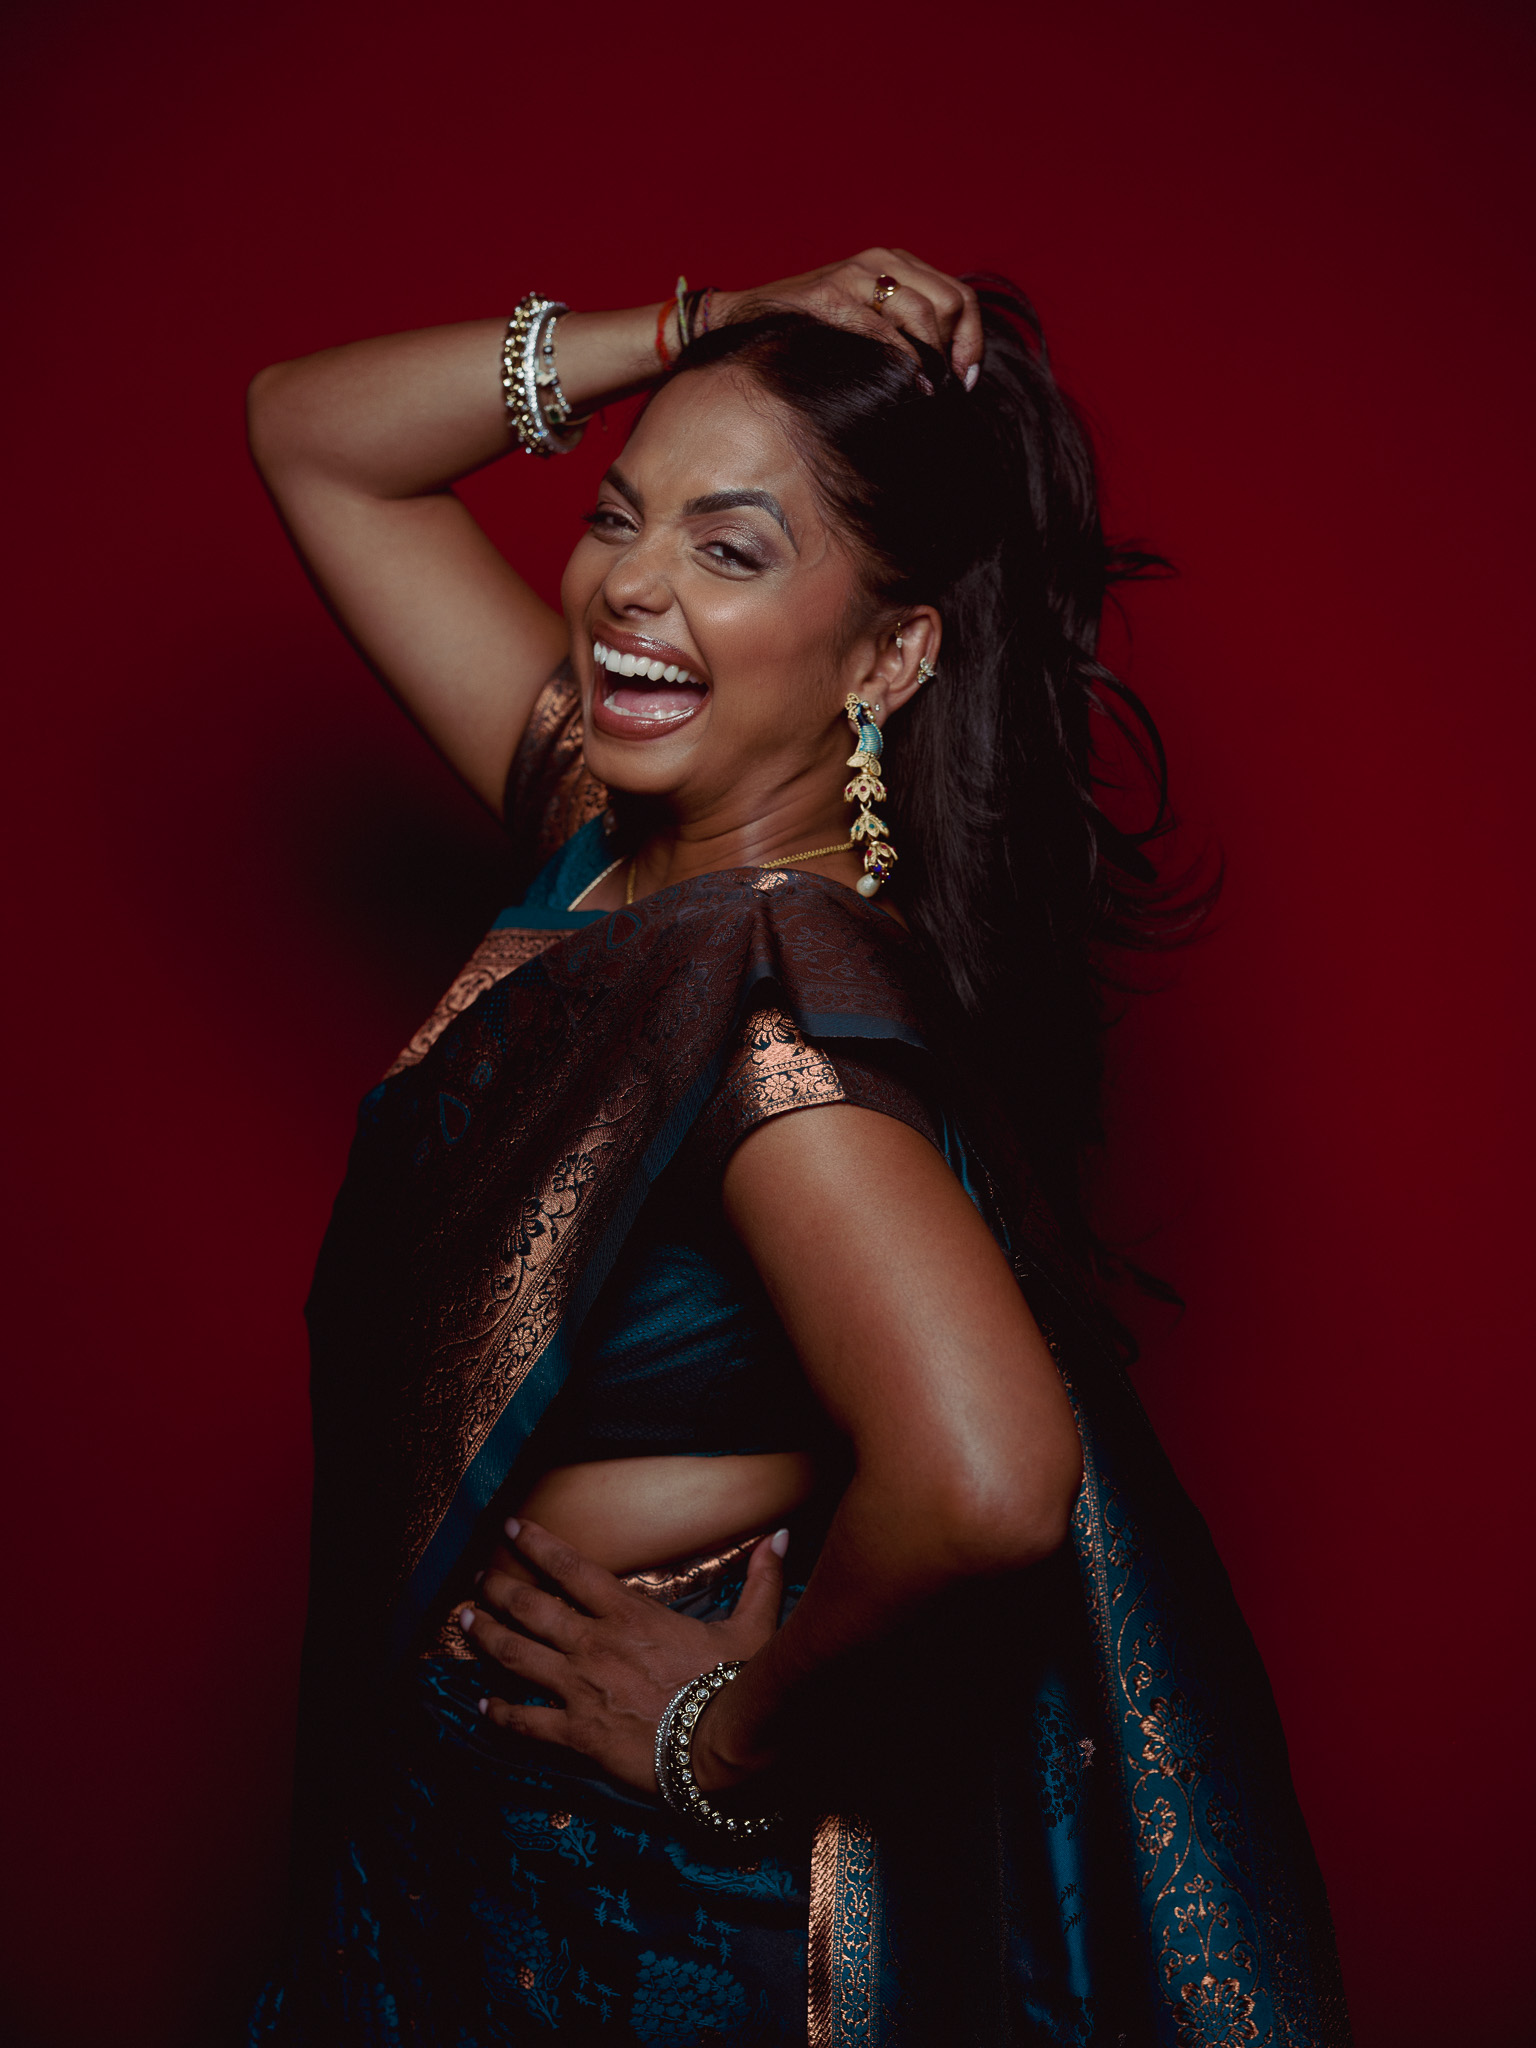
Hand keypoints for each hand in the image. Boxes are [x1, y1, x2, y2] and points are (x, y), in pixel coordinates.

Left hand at [457, 1517, 787, 1796]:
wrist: (720, 1747)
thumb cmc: (733, 1684)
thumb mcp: (752, 1625)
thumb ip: (761, 1578)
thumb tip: (781, 1535)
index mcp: (628, 1613)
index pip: (571, 1568)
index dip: (538, 1544)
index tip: (512, 1526)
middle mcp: (593, 1643)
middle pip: (530, 1608)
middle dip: (498, 1589)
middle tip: (475, 1578)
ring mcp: (580, 1688)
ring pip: (516, 1656)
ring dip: (485, 1637)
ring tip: (462, 1621)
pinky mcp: (576, 1732)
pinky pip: (525, 1722)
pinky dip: (499, 1714)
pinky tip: (480, 1708)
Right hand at [720, 247, 983, 385]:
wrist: (742, 320)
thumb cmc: (807, 331)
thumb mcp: (861, 318)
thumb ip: (901, 329)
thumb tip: (947, 371)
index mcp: (893, 264)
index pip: (958, 296)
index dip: (972, 340)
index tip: (966, 379)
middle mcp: (879, 262)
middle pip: (950, 302)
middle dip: (958, 350)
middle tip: (952, 389)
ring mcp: (854, 276)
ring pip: (923, 313)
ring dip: (934, 359)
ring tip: (931, 392)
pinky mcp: (831, 297)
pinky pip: (884, 331)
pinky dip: (904, 363)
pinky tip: (910, 389)